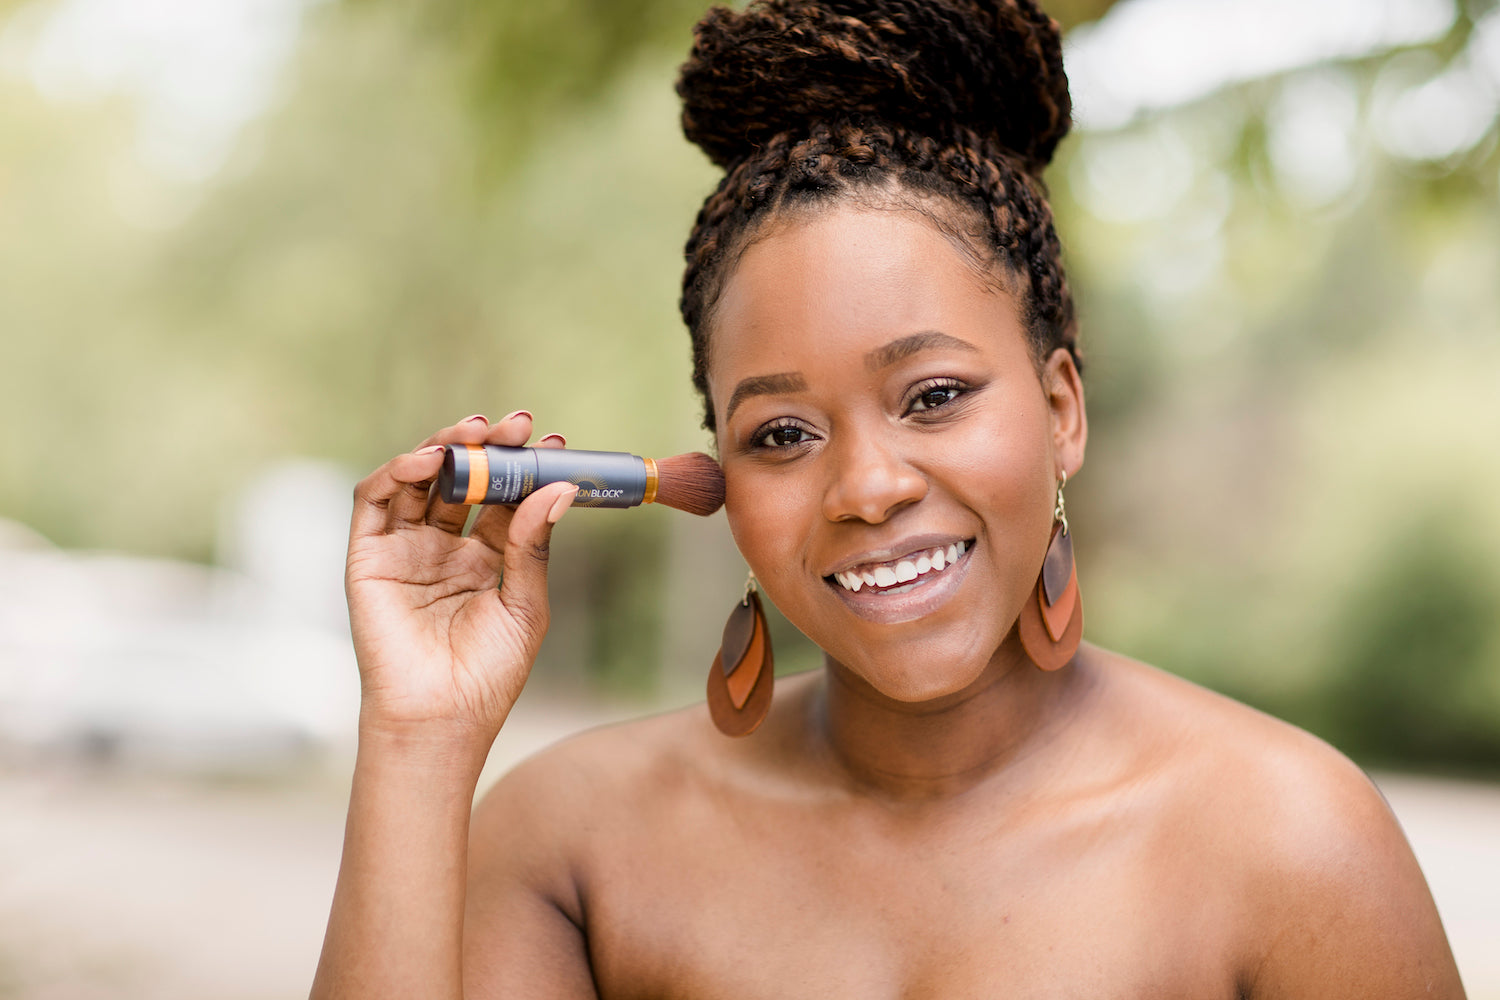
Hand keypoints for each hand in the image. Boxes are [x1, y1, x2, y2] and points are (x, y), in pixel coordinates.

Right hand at [344, 412, 574, 743]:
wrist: (441, 718)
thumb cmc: (487, 674)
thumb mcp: (525, 605)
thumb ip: (533, 545)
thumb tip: (558, 488)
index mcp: (484, 559)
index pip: (505, 499)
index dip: (526, 468)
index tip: (556, 443)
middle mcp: (443, 547)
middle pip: (464, 481)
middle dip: (490, 448)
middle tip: (518, 424)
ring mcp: (404, 549)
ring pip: (421, 481)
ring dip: (447, 448)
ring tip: (478, 432)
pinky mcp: (368, 557)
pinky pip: (376, 501)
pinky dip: (399, 472)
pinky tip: (432, 459)